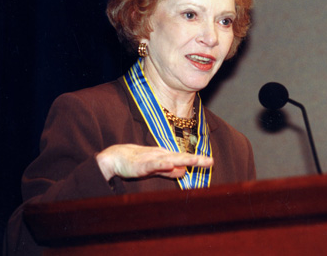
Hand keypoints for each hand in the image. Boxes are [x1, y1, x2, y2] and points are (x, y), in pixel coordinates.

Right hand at [96, 144, 213, 180]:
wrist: (116, 157)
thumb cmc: (136, 162)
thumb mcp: (155, 168)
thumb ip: (169, 171)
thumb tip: (184, 172)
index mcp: (165, 156)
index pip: (184, 158)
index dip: (197, 160)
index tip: (211, 162)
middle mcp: (161, 155)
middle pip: (181, 157)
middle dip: (196, 159)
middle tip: (211, 161)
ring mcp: (152, 159)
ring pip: (170, 159)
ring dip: (183, 159)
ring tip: (196, 160)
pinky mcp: (142, 164)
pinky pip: (154, 164)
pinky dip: (163, 164)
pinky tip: (171, 164)